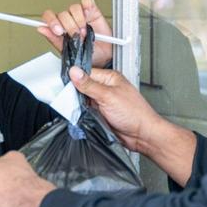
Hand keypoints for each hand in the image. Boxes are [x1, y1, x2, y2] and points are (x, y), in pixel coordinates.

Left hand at [39, 0, 113, 67]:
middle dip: (70, 27)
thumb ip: (53, 38)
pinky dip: (87, 5)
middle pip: (62, 14)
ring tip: (85, 31)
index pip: (49, 16)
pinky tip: (88, 15)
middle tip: (77, 36)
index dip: (52, 21)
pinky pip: (87, 0)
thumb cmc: (85, 54)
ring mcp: (80, 14)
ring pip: (74, 8)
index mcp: (60, 28)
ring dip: (79, 21)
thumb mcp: (67, 50)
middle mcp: (69, 20)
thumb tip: (41, 29)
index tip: (58, 31)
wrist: (103, 58)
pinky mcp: (92, 10)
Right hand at [70, 67, 197, 184]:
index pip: (86, 72)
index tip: (64, 85)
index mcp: (110, 78)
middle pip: (82, 86)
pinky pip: (85, 112)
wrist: (141, 135)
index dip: (75, 78)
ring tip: (79, 109)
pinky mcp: (100, 114)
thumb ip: (89, 85)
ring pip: (82, 100)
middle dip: (75, 93)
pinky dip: (82, 114)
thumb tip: (74, 71)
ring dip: (78, 105)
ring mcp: (103, 102)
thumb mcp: (108, 96)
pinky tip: (81, 116)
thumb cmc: (134, 113)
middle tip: (71, 99)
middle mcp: (106, 88)